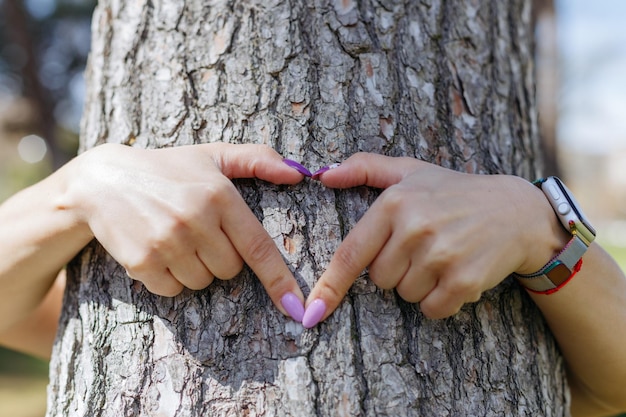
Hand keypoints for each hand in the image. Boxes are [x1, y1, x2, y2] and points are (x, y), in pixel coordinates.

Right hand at [64, 143, 306, 318]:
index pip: (258, 247)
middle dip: (221, 258)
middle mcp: (195, 220)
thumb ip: (257, 159)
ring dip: (195, 268)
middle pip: (230, 270)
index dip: (279, 280)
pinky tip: (157, 250)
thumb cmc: (168, 169)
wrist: (103, 180)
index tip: (297, 308)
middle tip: (200, 232)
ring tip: (176, 238)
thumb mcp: (212, 156)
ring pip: (202, 282)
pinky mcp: (141, 262)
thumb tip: (298, 172)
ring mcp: (166, 243)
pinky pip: (172, 289)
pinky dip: (169, 278)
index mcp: (219, 195)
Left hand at [302, 153, 567, 325]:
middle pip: (379, 279)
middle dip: (396, 269)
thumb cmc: (455, 192)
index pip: (351, 253)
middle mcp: (415, 228)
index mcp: (395, 203)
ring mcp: (440, 255)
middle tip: (424, 247)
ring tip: (444, 256)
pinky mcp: (464, 280)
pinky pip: (432, 309)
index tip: (312, 312)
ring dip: (420, 284)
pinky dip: (442, 299)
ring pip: (405, 295)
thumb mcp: (411, 171)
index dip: (329, 286)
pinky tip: (457, 273)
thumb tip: (322, 174)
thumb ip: (365, 168)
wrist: (517, 211)